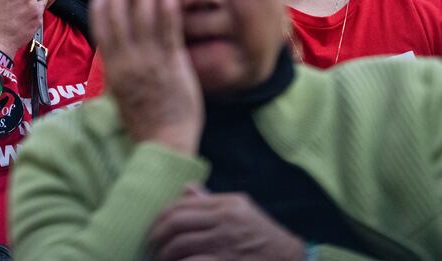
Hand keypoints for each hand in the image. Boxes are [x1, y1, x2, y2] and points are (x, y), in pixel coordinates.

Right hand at [90, 0, 202, 154]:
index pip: (102, 31)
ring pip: (143, 20)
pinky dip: (167, 12)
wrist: (162, 144)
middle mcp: (127, 62)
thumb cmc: (144, 123)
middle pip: (119, 17)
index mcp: (113, 70)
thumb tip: (113, 59)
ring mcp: (149, 62)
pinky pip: (168, 33)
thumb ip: (117, 74)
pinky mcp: (172, 65)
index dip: (101, 7)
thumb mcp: (121, 96)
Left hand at [150, 187, 305, 260]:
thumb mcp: (242, 210)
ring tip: (161, 260)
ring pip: (179, 246)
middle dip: (157, 235)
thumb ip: (212, 200)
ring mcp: (226, 244)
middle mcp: (225, 220)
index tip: (154, 229)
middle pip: (176, 222)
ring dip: (164, 256)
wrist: (291, 260)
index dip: (161, 217)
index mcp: (227, 204)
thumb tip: (184, 189)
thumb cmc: (262, 236)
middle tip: (151, 246)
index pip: (182, 204)